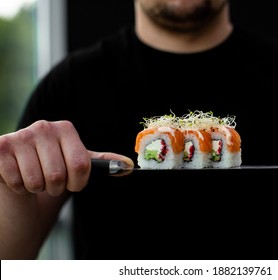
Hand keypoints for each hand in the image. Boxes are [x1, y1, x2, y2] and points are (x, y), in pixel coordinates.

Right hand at [0, 120, 133, 195]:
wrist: (21, 174)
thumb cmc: (52, 167)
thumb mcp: (78, 163)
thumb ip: (103, 162)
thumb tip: (130, 166)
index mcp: (64, 129)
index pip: (81, 164)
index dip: (78, 182)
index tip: (73, 183)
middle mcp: (42, 128)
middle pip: (58, 175)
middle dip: (55, 188)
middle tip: (50, 182)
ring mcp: (19, 136)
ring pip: (36, 181)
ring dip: (36, 188)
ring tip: (33, 178)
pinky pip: (16, 181)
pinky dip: (19, 188)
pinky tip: (17, 178)